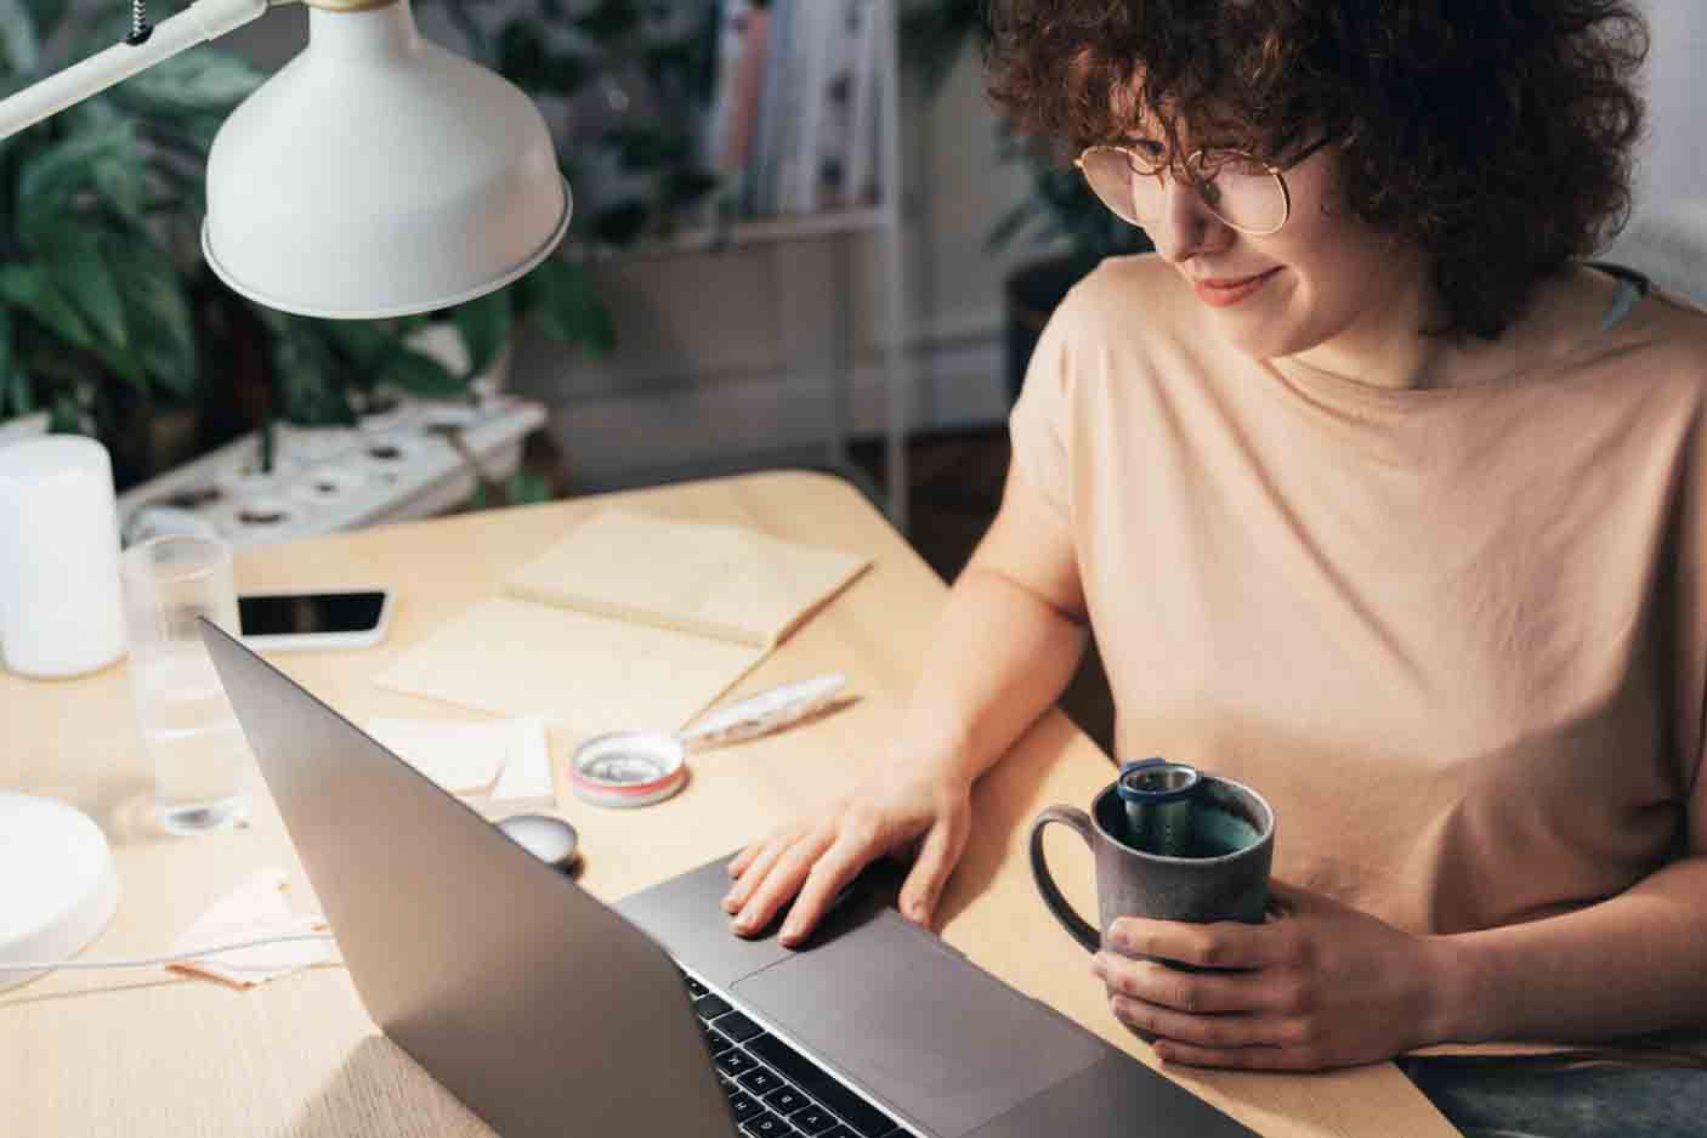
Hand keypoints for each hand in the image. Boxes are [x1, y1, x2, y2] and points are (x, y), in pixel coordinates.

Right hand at [723, 768, 973, 947]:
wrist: (927, 758)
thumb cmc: (937, 801)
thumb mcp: (945, 843)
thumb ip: (926, 884)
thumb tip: (917, 926)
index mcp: (868, 828)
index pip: (829, 872)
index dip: (807, 905)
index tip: (790, 935)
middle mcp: (838, 819)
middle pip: (792, 860)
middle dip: (765, 896)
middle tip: (743, 929)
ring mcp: (824, 813)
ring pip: (779, 845)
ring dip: (753, 876)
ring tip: (731, 907)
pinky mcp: (819, 813)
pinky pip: (781, 832)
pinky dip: (756, 851)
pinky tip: (737, 871)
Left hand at [1091, 881, 1454, 1069]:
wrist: (1424, 994)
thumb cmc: (1363, 941)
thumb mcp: (1313, 905)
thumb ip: (1258, 892)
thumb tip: (1204, 870)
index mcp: (1286, 944)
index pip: (1204, 943)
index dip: (1153, 938)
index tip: (1116, 928)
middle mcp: (1284, 991)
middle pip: (1191, 991)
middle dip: (1135, 976)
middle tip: (1100, 963)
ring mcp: (1289, 1030)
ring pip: (1203, 1030)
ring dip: (1150, 1015)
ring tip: (1115, 998)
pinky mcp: (1298, 1059)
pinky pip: (1233, 1059)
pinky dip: (1190, 1054)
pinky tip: (1158, 1043)